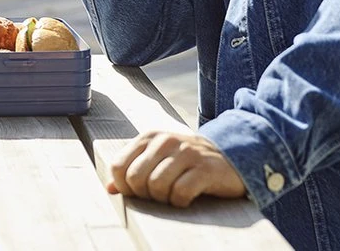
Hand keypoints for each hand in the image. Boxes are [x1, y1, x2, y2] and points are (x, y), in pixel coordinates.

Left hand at [107, 130, 246, 207]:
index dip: (124, 187)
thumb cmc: (186, 163)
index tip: (137, 193)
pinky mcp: (205, 168)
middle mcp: (165, 141)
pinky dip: (180, 202)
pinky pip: (180, 192)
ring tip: (173, 195)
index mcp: (149, 137)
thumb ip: (132, 170)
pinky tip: (187, 198)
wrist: (229, 159)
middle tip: (158, 196)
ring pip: (156, 185)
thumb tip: (110, 189)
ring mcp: (186, 153)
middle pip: (135, 178)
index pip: (119, 166)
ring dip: (163, 199)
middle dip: (143, 195)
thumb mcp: (157, 160)